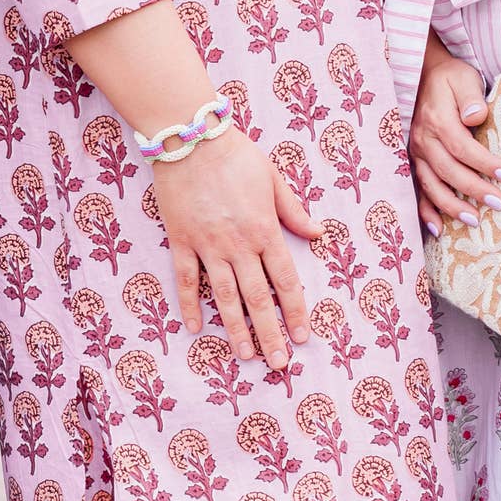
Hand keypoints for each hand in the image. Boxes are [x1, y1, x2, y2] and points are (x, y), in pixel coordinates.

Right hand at [143, 124, 319, 379]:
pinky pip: (186, 280)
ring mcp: (207, 246)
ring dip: (236, 329)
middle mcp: (238, 245)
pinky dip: (190, 306)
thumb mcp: (274, 179)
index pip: (285, 280)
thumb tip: (318, 234)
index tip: (302, 336)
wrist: (189, 138)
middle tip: (278, 363)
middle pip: (258, 298)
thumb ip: (293, 211)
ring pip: (224, 297)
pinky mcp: (181, 241)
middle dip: (270, 333)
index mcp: (265, 230)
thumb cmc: (236, 154)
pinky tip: (195, 329)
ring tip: (246, 356)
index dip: (296, 311)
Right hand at [412, 49, 500, 226]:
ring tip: (474, 221)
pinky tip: (438, 228)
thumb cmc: (450, 78)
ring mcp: (416, 153)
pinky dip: (425, 211)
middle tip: (498, 203)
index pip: (462, 147)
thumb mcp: (462, 78)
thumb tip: (476, 116)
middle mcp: (423, 139)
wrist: (423, 76)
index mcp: (437, 120)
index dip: (484, 164)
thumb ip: (470, 96)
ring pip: (431, 185)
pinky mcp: (415, 161)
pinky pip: (417, 189)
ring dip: (451, 206)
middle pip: (448, 170)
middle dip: (473, 190)